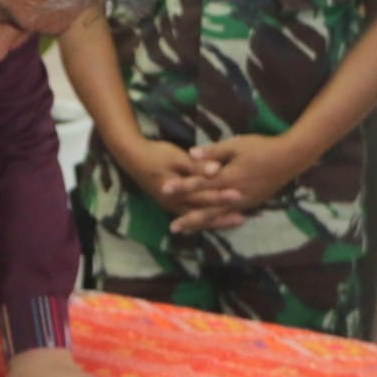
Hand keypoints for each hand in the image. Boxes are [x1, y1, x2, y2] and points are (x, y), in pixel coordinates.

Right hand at [116, 136, 243, 224]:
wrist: (133, 158)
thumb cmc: (156, 155)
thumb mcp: (176, 157)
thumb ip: (196, 166)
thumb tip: (216, 170)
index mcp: (177, 192)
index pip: (203, 196)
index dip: (221, 196)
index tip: (239, 195)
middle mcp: (175, 204)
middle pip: (202, 211)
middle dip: (222, 213)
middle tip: (243, 216)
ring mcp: (173, 206)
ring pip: (198, 218)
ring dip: (217, 220)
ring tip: (238, 221)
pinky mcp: (174, 205)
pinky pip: (193, 216)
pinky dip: (206, 219)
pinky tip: (219, 221)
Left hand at [171, 135, 304, 233]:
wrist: (290, 158)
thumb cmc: (262, 147)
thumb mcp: (236, 144)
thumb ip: (213, 152)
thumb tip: (191, 154)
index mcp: (229, 177)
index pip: (199, 184)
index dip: (181, 186)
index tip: (165, 190)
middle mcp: (234, 194)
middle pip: (207, 209)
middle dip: (189, 217)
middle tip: (172, 227)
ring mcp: (244, 201)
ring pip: (218, 216)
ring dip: (201, 223)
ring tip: (187, 229)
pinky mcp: (251, 203)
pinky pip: (230, 214)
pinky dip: (218, 221)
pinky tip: (210, 225)